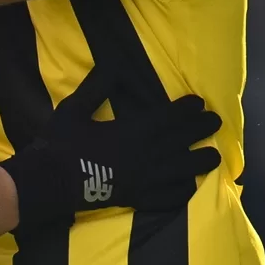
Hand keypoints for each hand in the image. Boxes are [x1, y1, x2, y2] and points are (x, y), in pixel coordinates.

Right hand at [0, 68, 222, 231]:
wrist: (48, 182)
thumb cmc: (60, 143)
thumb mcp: (73, 109)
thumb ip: (96, 87)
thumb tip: (115, 65)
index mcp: (130, 133)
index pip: (166, 119)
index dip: (185, 110)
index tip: (199, 103)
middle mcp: (143, 157)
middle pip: (180, 143)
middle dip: (200, 131)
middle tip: (217, 123)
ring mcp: (142, 181)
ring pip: (180, 171)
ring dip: (199, 163)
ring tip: (215, 157)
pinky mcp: (136, 199)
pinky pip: (166, 198)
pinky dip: (181, 192)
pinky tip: (189, 187)